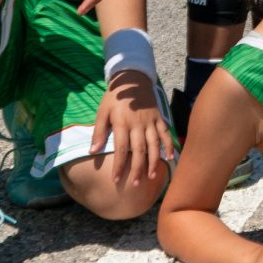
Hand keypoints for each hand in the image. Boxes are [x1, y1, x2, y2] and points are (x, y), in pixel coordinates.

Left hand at [91, 73, 175, 188]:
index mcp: (122, 123)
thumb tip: (92, 152)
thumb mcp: (102, 111)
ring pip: (154, 145)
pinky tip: (170, 157)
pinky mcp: (159, 118)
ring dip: (153, 162)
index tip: (115, 180)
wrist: (132, 78)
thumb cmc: (114, 97)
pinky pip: (165, 134)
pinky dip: (169, 145)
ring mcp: (150, 121)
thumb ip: (98, 131)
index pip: (121, 148)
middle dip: (136, 169)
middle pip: (139, 150)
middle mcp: (138, 124)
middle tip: (134, 185)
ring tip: (151, 177)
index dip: (118, 165)